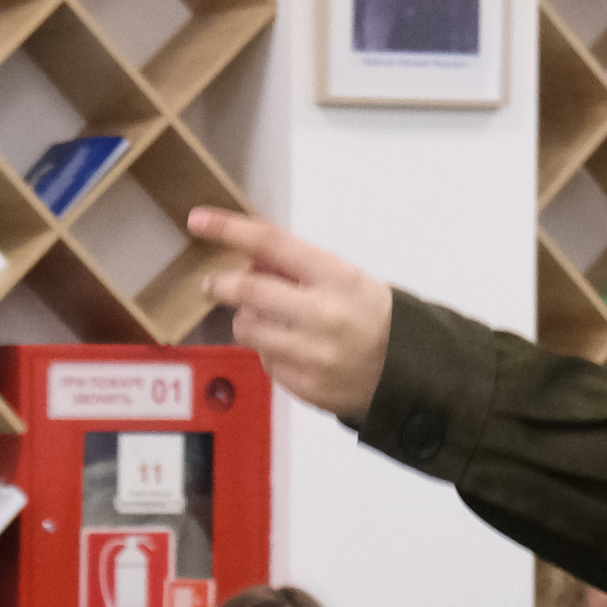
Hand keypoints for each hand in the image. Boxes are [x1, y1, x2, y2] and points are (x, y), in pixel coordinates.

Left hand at [188, 210, 397, 421]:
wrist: (408, 371)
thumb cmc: (371, 316)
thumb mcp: (344, 279)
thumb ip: (297, 267)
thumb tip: (247, 258)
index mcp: (337, 277)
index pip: (272, 244)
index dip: (229, 229)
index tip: (198, 220)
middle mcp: (324, 314)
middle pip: (248, 291)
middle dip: (220, 285)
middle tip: (210, 284)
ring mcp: (313, 354)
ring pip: (248, 329)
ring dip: (248, 321)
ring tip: (272, 323)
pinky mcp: (305, 386)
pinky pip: (265, 361)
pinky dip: (269, 352)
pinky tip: (294, 352)